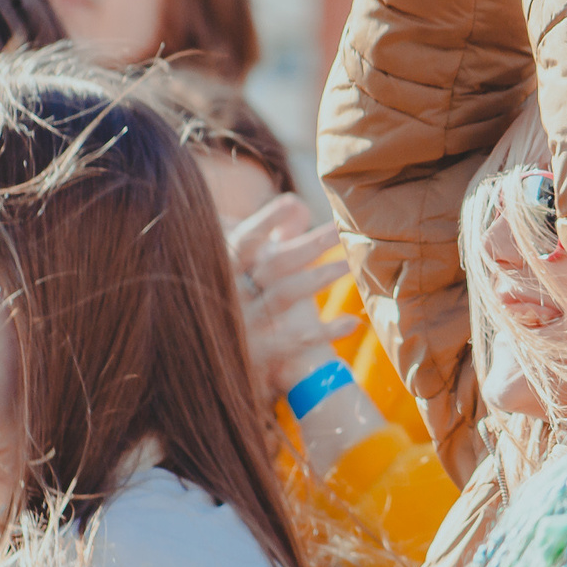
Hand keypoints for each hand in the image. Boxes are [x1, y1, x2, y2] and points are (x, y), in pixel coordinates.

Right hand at [227, 193, 360, 402]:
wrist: (213, 363)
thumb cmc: (239, 300)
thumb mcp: (247, 266)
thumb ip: (272, 235)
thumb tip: (296, 205)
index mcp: (225, 267)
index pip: (245, 239)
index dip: (266, 220)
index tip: (293, 203)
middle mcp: (233, 292)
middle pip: (275, 262)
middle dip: (311, 243)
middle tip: (343, 229)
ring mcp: (246, 322)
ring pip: (286, 294)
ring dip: (321, 277)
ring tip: (353, 264)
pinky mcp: (259, 352)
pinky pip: (295, 340)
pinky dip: (325, 331)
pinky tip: (353, 322)